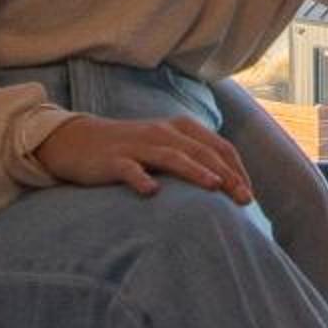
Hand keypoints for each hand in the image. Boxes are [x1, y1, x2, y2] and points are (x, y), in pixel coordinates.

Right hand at [34, 112, 253, 204]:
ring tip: (214, 187)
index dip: (237, 169)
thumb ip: (192, 159)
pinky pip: (129, 168)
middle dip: (226, 174)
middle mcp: (162, 133)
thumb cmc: (130, 149)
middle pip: (201, 152)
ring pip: (172, 156)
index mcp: (180, 129)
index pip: (217, 146)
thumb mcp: (165, 147)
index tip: (250, 194)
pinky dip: (141, 178)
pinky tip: (151, 192)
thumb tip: (227, 184)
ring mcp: (138, 145)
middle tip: (244, 198)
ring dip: (195, 171)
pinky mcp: (113, 159)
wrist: (78, 141)